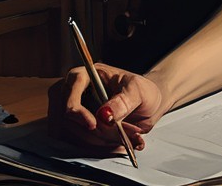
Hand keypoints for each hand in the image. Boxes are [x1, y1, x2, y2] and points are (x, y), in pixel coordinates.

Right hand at [47, 63, 166, 152]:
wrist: (150, 104)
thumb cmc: (142, 90)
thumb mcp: (138, 91)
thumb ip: (122, 102)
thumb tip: (103, 115)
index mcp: (88, 76)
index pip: (71, 91)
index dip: (77, 110)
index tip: (93, 124)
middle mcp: (78, 95)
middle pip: (74, 118)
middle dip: (100, 130)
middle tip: (124, 132)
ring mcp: (80, 114)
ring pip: (82, 133)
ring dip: (106, 139)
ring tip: (130, 133)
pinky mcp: (85, 130)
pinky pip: (89, 143)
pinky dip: (107, 144)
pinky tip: (125, 139)